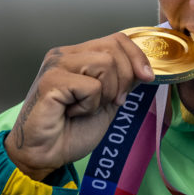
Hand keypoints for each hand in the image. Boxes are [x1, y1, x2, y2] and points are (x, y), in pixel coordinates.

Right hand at [4, 33, 153, 180]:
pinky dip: (89, 105)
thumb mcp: (107, 102)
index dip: (137, 56)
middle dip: (124, 79)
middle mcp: (65, 55)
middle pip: (114, 48)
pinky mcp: (50, 81)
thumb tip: (144, 68)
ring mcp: (56, 65)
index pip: (116, 39)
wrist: (45, 155)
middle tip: (110, 102)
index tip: (147, 78)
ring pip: (106, 64)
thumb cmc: (72, 131)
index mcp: (78, 56)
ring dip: (106, 93)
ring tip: (86, 108)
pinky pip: (91, 86)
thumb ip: (122, 82)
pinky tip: (72, 112)